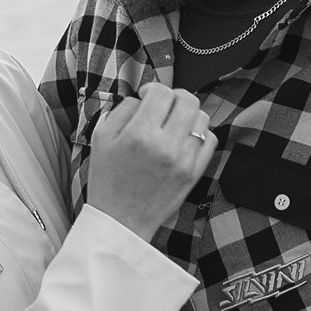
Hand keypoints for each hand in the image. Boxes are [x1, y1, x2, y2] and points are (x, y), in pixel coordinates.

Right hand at [85, 83, 216, 241]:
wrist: (121, 221)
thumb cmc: (108, 180)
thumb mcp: (101, 139)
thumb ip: (123, 110)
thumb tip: (143, 98)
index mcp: (139, 135)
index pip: (161, 93)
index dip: (153, 88)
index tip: (146, 96)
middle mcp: (166, 146)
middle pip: (187, 100)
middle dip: (174, 96)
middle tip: (163, 105)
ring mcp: (184, 161)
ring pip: (201, 117)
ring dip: (187, 114)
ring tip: (172, 123)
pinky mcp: (194, 173)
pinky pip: (209, 140)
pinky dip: (199, 133)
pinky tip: (183, 139)